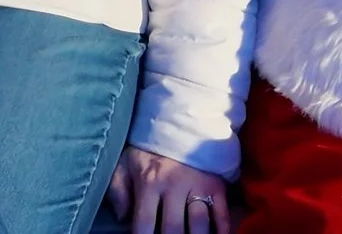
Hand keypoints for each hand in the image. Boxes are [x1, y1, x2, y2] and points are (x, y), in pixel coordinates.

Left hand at [106, 146, 230, 232]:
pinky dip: (222, 229)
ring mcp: (198, 186)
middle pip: (173, 230)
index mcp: (149, 183)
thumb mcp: (125, 162)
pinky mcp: (216, 184)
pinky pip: (222, 213)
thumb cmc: (149, 146)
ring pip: (199, 224)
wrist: (180, 119)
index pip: (144, 224)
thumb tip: (121, 218)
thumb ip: (119, 190)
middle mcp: (174, 187)